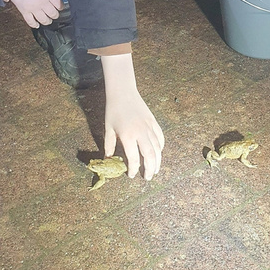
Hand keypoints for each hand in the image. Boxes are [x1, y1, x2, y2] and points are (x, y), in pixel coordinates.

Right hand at [8, 0, 63, 27]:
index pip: (59, 5)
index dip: (60, 6)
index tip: (59, 6)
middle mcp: (43, 3)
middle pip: (53, 14)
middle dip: (55, 14)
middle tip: (54, 13)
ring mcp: (33, 8)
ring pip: (44, 20)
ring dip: (47, 21)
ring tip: (48, 20)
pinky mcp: (24, 11)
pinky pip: (30, 22)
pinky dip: (34, 25)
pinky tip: (37, 25)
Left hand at [101, 53, 164, 180]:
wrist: (123, 92)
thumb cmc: (113, 110)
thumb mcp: (108, 129)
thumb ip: (109, 146)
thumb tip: (108, 160)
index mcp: (128, 136)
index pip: (134, 158)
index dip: (133, 169)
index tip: (131, 175)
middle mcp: (141, 133)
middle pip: (150, 156)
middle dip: (149, 169)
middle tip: (147, 178)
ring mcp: (149, 127)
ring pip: (158, 148)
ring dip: (158, 161)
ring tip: (154, 170)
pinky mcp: (153, 121)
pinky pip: (160, 137)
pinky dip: (161, 147)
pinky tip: (158, 153)